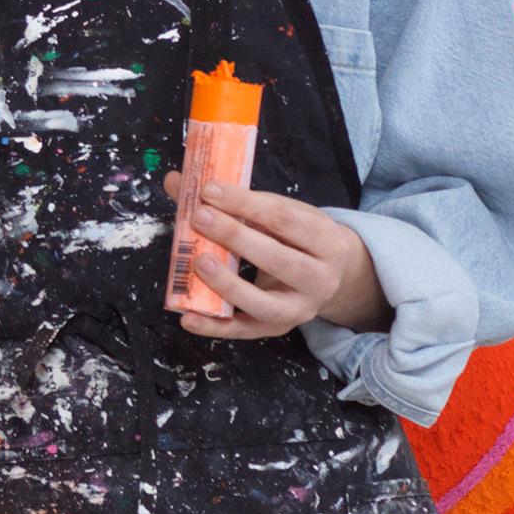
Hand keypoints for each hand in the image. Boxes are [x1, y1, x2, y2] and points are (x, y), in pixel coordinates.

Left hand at [168, 176, 391, 340]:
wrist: (336, 277)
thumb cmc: (301, 239)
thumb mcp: (284, 213)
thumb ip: (237, 201)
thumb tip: (178, 182)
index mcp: (327, 241)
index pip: (284, 219)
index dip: (245, 203)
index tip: (210, 190)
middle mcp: (320, 279)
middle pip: (278, 259)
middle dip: (235, 237)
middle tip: (199, 217)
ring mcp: (299, 310)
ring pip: (263, 303)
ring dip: (227, 283)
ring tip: (198, 261)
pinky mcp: (276, 329)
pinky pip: (242, 331)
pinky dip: (213, 327)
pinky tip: (188, 316)